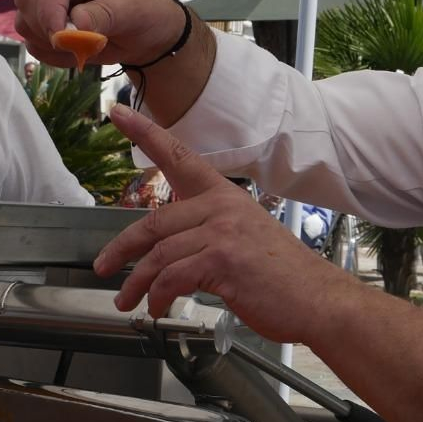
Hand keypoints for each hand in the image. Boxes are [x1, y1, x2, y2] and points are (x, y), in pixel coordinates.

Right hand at [14, 0, 184, 69]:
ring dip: (50, 43)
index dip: (50, 10)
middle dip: (48, 28)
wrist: (147, 35)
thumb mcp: (136, 10)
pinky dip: (52, 55)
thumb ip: (107, 15)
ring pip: (25, 22)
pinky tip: (77, 52)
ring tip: (85, 47)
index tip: (60, 37)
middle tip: (79, 45)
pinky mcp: (44, 21)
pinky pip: (32, 42)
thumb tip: (75, 24)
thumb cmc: (148, 12)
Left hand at [94, 104, 360, 344]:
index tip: (117, 113)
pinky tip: (158, 307)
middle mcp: (221, 207)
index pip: (179, 156)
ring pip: (158, 254)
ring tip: (126, 300)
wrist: (317, 299)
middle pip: (154, 221)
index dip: (144, 132)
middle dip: (122, 248)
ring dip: (137, 283)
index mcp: (225, 195)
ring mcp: (222, 232)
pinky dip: (158, 296)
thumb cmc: (283, 276)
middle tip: (105, 266)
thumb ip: (209, 233)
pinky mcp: (221, 260)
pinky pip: (172, 277)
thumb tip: (172, 249)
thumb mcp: (245, 238)